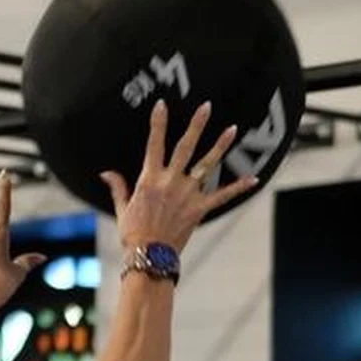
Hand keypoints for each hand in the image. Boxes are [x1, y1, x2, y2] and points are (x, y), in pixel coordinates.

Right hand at [100, 99, 257, 252]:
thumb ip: (117, 186)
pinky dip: (239, 188)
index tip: (162, 104)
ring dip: (220, 146)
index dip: (158, 123)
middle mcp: (170, 182)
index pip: (154, 144)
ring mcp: (187, 194)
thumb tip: (105, 173)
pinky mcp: (200, 209)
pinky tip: (255, 179)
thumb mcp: (122, 208)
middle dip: (196, 125)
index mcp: (150, 179)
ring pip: (207, 164)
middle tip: (206, 106)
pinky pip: (223, 196)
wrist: (149, 256)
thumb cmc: (133, 234)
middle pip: (185, 147)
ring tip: (232, 129)